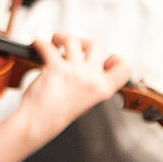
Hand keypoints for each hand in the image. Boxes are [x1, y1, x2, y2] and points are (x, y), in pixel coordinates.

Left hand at [14, 33, 131, 130]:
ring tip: (55, 43)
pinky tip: (38, 46)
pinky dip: (40, 43)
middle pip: (96, 45)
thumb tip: (87, 61)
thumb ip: (91, 83)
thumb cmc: (57, 113)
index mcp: (103, 89)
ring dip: (61, 38)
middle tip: (72, 48)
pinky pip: (47, 46)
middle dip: (82, 41)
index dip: (116, 59)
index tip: (105, 59)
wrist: (39, 123)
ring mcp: (75, 73)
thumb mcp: (85, 99)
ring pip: (72, 40)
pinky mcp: (55, 68)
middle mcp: (92, 80)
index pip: (125, 68)